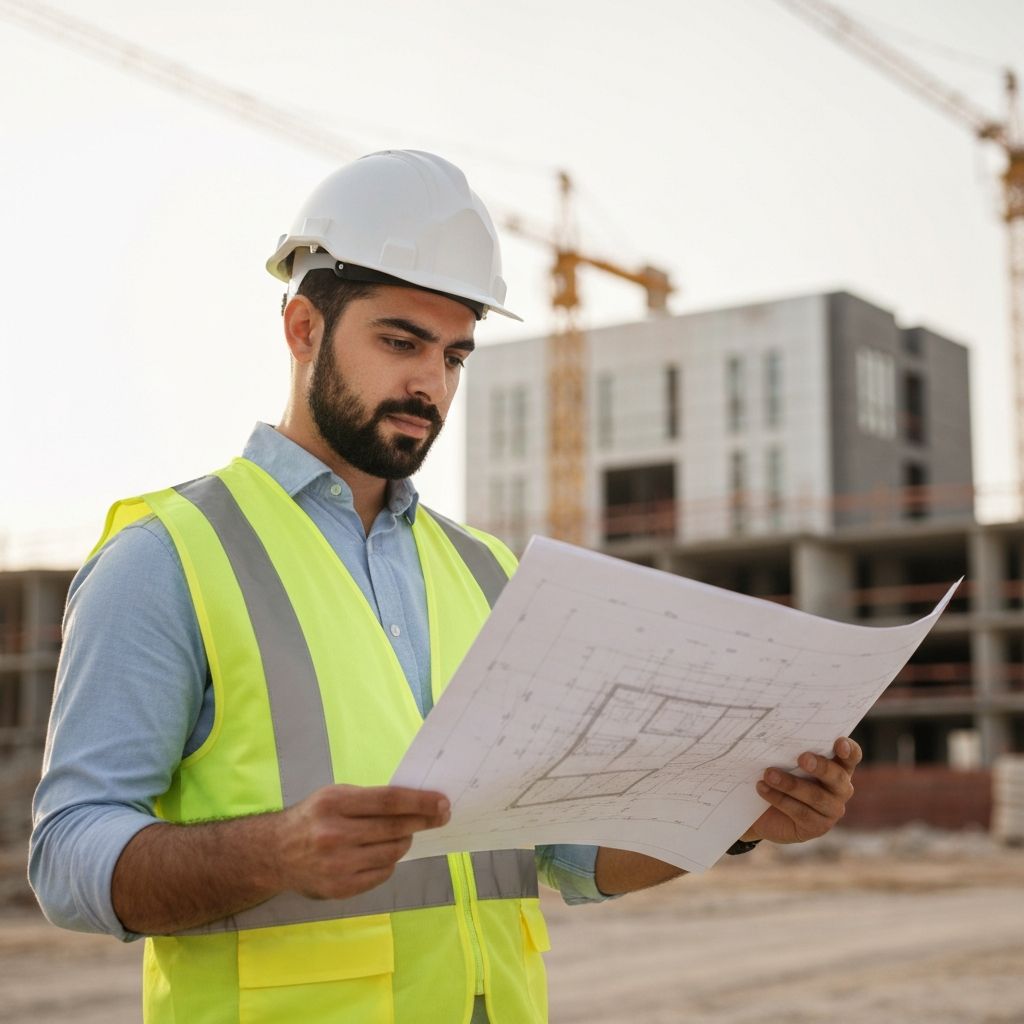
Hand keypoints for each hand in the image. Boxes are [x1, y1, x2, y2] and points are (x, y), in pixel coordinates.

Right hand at [274, 784, 449, 899]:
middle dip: (423, 820)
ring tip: (406, 834)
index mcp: (334, 804)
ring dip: (406, 841)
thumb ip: (370, 799)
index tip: (442, 802)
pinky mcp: (340, 888)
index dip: (420, 801)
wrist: (275, 854)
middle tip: (441, 815)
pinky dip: (390, 861)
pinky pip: (382, 873)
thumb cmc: (313, 818)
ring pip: (392, 852)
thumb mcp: (334, 796)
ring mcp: (337, 865)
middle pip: (394, 828)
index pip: (389, 801)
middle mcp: (334, 835)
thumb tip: (416, 802)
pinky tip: (385, 852)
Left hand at [743, 737, 860, 844]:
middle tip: (802, 758)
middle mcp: (840, 789)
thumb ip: (790, 750)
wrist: (764, 812)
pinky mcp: (818, 827)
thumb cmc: (779, 776)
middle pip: (837, 777)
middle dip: (820, 767)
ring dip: (791, 784)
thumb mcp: (785, 761)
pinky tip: (763, 789)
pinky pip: (801, 812)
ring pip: (816, 796)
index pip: (851, 757)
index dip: (848, 750)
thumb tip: (775, 734)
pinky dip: (779, 799)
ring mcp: (832, 810)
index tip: (839, 742)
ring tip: (769, 774)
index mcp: (837, 766)